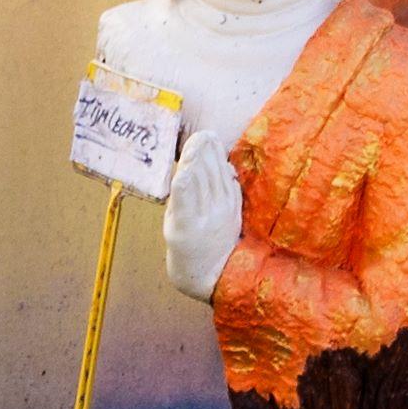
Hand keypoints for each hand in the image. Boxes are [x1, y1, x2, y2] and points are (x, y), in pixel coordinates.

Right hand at [163, 138, 241, 302]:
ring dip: (215, 156)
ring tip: (208, 137)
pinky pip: (231, 185)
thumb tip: (183, 170)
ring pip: (219, 178)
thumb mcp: (171, 227)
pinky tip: (220, 156)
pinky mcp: (236, 212)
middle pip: (205, 179)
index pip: (186, 191)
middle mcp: (207, 217)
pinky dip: (225, 170)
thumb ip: (178, 201)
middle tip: (200, 133)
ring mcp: (224, 214)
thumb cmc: (184, 251)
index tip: (188, 152)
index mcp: (184, 225)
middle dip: (202, 154)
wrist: (212, 274)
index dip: (188, 169)